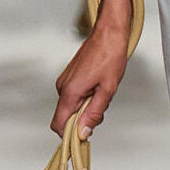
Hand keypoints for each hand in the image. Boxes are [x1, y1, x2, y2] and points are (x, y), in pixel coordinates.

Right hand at [52, 21, 127, 139]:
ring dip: (86, 108)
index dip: (69, 135)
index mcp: (70, 92)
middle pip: (65, 118)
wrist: (109, 33)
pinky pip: (74, 96)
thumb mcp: (107, 90)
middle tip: (101, 107)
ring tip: (103, 92)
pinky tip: (98, 87)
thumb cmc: (110, 56)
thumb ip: (94, 113)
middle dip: (82, 120)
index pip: (58, 125)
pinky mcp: (69, 77)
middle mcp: (62, 87)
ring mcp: (65, 81)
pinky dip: (85, 98)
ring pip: (71, 107)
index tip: (85, 136)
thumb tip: (82, 133)